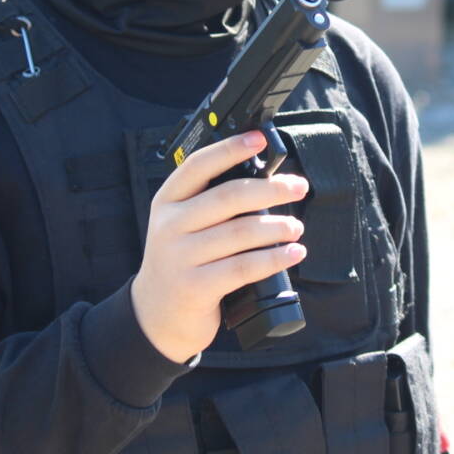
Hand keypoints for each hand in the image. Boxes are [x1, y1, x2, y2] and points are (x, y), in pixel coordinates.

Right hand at [131, 131, 308, 362]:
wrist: (155, 314)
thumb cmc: (181, 261)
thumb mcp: (181, 226)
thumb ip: (209, 203)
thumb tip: (265, 181)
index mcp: (167, 201)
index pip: (199, 165)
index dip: (230, 149)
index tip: (259, 139)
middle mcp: (170, 225)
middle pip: (228, 197)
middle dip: (270, 189)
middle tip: (298, 187)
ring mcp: (180, 257)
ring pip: (241, 232)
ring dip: (277, 227)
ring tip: (296, 226)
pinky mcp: (195, 287)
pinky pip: (244, 266)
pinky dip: (275, 258)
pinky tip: (293, 253)